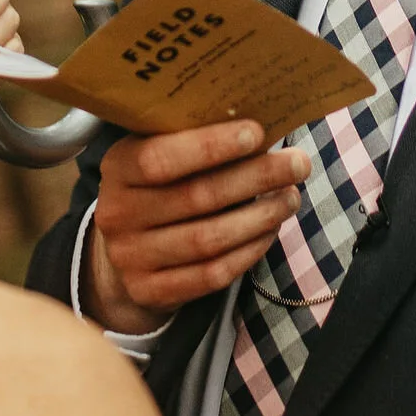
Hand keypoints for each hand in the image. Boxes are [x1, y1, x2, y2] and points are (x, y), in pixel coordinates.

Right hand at [86, 123, 311, 330]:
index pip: (160, 158)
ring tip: (291, 197)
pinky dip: (248, 252)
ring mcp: (131, 257)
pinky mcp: (150, 291)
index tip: (257, 133)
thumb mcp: (158, 155)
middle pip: (196, 198)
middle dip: (255, 178)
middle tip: (298, 164)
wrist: (123, 253)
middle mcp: (117, 214)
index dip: (210, 146)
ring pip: (208, 239)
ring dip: (260, 217)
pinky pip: (211, 275)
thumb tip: (259, 125)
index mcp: (118, 169)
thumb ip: (192, 140)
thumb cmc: (158, 189)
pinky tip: (269, 232)